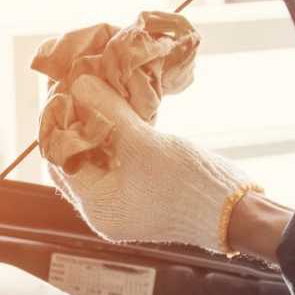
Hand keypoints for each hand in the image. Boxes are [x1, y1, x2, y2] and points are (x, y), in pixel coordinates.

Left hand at [45, 74, 259, 253]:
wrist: (235, 209)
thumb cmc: (186, 184)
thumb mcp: (143, 144)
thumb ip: (110, 114)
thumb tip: (80, 84)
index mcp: (97, 206)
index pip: (60, 160)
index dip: (60, 123)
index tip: (66, 89)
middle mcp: (106, 205)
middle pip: (78, 157)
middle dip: (80, 121)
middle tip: (82, 85)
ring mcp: (126, 197)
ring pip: (100, 154)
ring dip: (101, 124)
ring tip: (102, 89)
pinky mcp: (144, 187)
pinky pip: (120, 156)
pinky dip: (119, 132)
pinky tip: (122, 106)